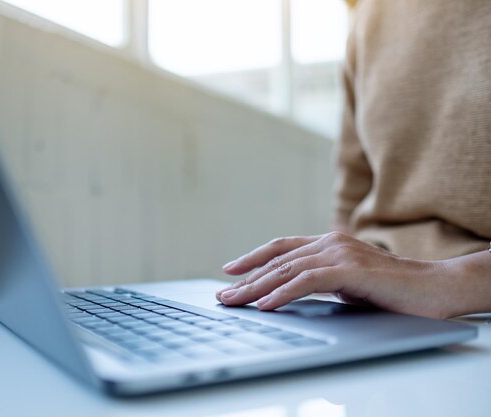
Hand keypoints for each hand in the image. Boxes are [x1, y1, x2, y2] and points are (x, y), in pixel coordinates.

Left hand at [216, 232, 451, 318]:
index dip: (253, 258)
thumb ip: (321, 280)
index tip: (230, 271)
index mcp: (328, 244)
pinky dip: (283, 292)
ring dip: (256, 287)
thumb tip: (289, 292)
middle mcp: (330, 243)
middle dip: (246, 278)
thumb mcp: (347, 282)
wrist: (434, 288)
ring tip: (235, 301)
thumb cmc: (391, 289)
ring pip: (287, 269)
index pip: (281, 248)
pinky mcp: (350, 269)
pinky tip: (266, 304)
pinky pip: (307, 281)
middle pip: (277, 260)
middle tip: (223, 295)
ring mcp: (340, 253)